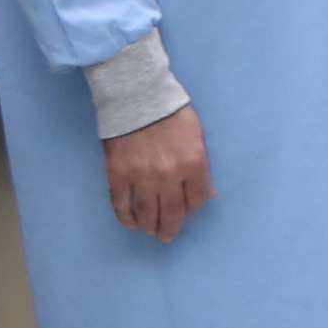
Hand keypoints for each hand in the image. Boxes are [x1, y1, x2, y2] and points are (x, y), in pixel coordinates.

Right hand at [102, 104, 215, 240]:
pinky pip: (121, 205)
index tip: (186, 211)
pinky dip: (126, 218)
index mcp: (193, 163)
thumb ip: (201, 166)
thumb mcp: (196, 135)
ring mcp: (142, 177)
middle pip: (172, 214)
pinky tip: (130, 222)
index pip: (196, 200)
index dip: (191, 209)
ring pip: (147, 214)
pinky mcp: (118, 174)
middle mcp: (169, 175)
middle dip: (170, 229)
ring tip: (149, 229)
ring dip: (149, 226)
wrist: (137, 93)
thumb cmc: (171, 110)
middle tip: (166, 234)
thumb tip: (208, 193)